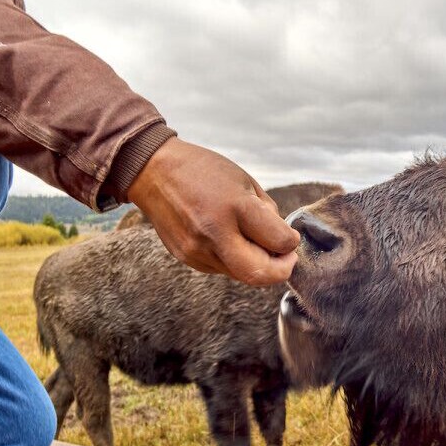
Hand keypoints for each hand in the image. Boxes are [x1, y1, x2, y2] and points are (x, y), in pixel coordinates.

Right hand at [126, 138, 298, 285]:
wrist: (153, 172)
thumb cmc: (204, 171)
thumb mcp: (244, 181)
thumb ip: (266, 212)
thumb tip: (283, 241)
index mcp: (235, 207)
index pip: (278, 242)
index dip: (291, 243)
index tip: (290, 238)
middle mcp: (215, 234)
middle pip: (259, 275)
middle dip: (280, 270)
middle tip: (285, 258)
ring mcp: (198, 250)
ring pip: (241, 275)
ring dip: (256, 264)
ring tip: (253, 242)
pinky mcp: (187, 258)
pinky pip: (222, 269)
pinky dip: (234, 260)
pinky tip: (228, 239)